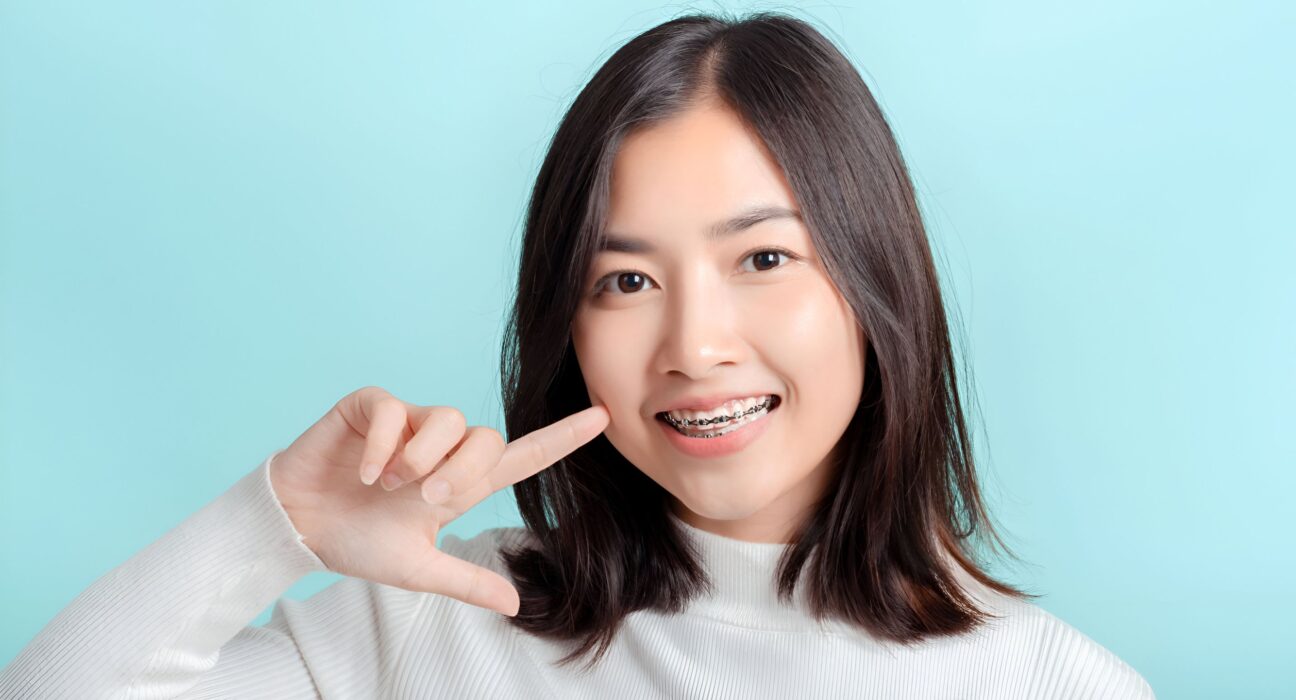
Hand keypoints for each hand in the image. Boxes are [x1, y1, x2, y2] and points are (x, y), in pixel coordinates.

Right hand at [267, 386, 608, 616]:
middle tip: (425, 498)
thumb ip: (465, 580)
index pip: (519, 458)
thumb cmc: (357, 541)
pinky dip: (382, 445)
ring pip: (447, 418)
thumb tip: (516, 603)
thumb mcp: (418, 568)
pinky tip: (363, 471)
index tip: (602, 418)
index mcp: (457, 483)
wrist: (298, 527)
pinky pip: (393, 410)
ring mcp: (406, 424)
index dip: (560, 440)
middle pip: (486, 437)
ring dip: (422, 457)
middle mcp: (439, 447)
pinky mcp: (369, 407)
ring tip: (389, 484)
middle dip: (462, 470)